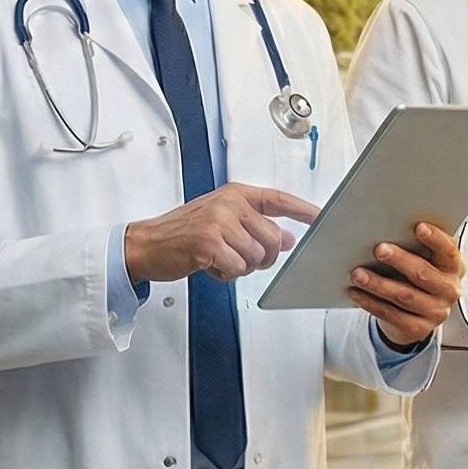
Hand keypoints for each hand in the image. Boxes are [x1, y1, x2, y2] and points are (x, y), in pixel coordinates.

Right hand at [125, 183, 318, 282]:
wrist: (145, 244)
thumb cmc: (182, 233)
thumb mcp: (221, 219)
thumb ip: (255, 225)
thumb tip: (288, 239)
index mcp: (235, 194)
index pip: (279, 199)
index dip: (304, 210)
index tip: (322, 218)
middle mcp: (229, 204)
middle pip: (274, 238)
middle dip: (264, 258)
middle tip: (242, 258)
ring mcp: (218, 222)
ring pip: (257, 256)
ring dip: (241, 267)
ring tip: (220, 259)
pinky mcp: (208, 243)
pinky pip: (237, 268)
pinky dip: (226, 274)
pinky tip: (210, 265)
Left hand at [348, 224, 463, 345]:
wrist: (418, 315)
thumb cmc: (418, 279)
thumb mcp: (426, 262)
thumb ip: (417, 248)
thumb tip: (390, 230)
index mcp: (454, 268)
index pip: (448, 252)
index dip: (435, 239)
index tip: (418, 227)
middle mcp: (449, 291)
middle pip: (423, 274)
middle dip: (400, 261)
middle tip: (379, 249)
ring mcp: (435, 312)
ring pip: (404, 296)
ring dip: (379, 284)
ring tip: (358, 273)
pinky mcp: (418, 328)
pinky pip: (391, 314)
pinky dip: (371, 303)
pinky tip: (356, 292)